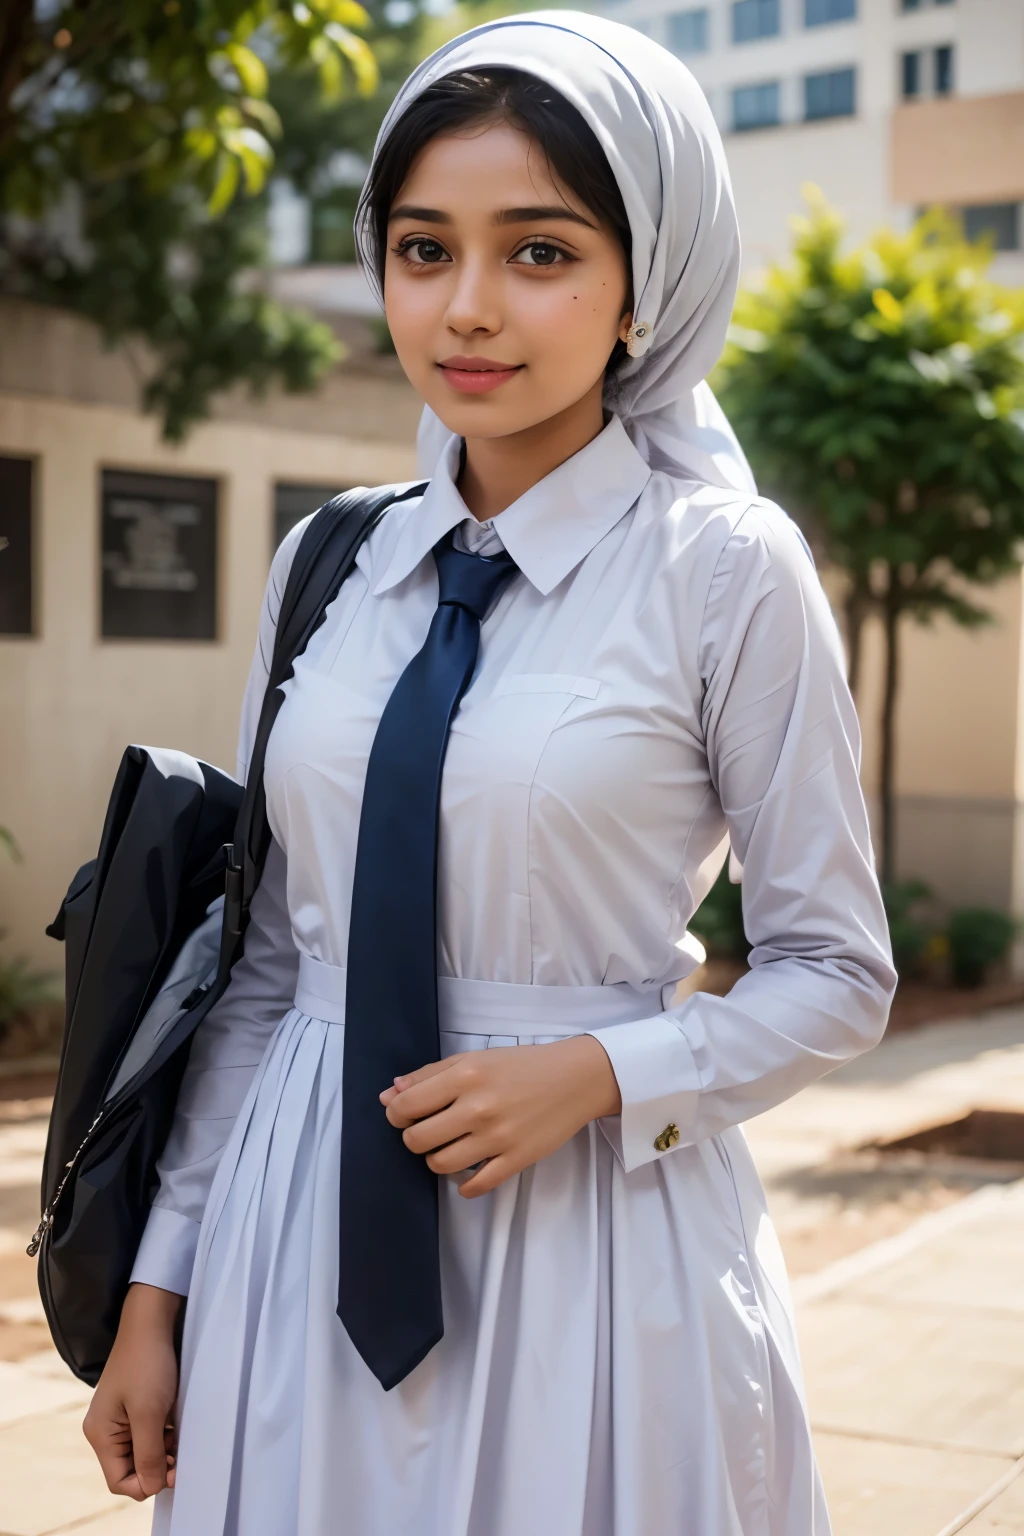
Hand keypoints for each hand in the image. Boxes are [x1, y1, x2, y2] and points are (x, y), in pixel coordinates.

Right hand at [83, 1282, 182, 1499]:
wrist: (152, 1322)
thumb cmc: (147, 1364)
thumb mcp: (149, 1413)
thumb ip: (148, 1454)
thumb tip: (150, 1487)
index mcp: (100, 1434)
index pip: (119, 1481)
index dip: (146, 1483)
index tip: (172, 1470)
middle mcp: (106, 1430)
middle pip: (131, 1468)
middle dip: (157, 1466)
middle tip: (180, 1456)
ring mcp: (120, 1418)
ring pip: (144, 1452)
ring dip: (164, 1450)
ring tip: (180, 1434)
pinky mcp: (135, 1407)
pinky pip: (149, 1434)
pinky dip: (165, 1434)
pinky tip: (177, 1423)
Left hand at [379, 1035, 620, 1197]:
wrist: (575, 1079)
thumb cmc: (522, 1065)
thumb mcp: (474, 1059)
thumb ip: (429, 1075)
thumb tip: (389, 1095)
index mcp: (465, 1076)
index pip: (406, 1106)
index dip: (396, 1114)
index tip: (406, 1115)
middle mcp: (478, 1107)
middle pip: (417, 1140)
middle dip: (414, 1138)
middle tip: (428, 1131)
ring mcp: (498, 1137)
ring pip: (441, 1165)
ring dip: (437, 1159)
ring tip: (450, 1146)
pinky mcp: (516, 1160)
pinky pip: (475, 1186)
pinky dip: (465, 1184)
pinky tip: (469, 1169)